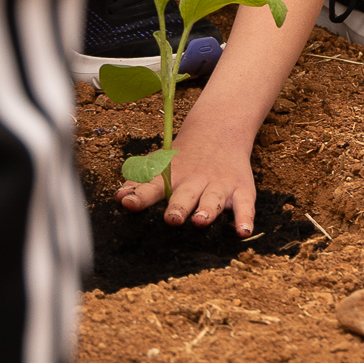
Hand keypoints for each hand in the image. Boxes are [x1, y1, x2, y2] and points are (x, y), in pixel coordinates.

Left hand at [121, 113, 260, 238]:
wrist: (220, 130)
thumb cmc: (183, 158)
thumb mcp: (160, 164)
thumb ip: (139, 182)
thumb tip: (117, 197)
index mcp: (172, 175)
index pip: (152, 185)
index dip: (139, 195)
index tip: (126, 202)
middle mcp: (196, 180)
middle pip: (185, 195)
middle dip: (178, 206)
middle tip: (172, 219)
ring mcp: (220, 185)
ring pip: (214, 199)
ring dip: (208, 210)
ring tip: (200, 221)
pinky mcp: (242, 190)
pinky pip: (246, 206)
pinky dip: (246, 219)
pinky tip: (243, 232)